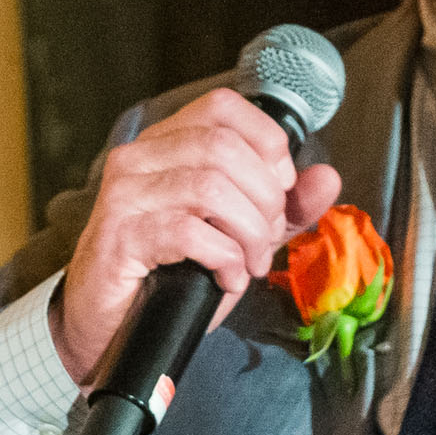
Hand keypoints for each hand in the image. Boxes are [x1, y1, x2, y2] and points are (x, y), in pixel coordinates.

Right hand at [51, 90, 342, 382]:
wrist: (108, 327)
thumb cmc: (168, 277)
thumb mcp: (237, 236)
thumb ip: (283, 208)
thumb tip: (327, 177)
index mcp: (164, 144)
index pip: (223, 107)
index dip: (266, 142)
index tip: (279, 191)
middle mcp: (137, 158)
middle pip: (224, 148)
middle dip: (265, 200)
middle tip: (267, 241)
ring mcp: (123, 195)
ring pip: (210, 187)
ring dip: (249, 233)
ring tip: (249, 263)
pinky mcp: (118, 236)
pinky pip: (189, 232)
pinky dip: (224, 258)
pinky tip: (226, 277)